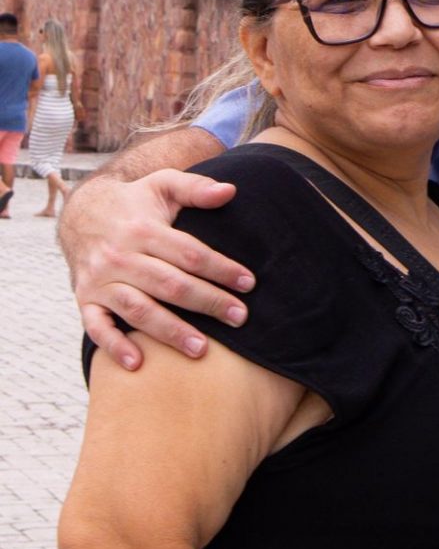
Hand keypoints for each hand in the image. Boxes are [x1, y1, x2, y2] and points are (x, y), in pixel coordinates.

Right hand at [60, 170, 254, 370]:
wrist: (80, 213)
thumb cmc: (135, 202)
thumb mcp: (163, 184)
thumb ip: (196, 188)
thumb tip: (230, 191)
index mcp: (143, 230)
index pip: (190, 254)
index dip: (221, 269)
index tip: (249, 284)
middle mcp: (120, 257)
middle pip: (170, 285)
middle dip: (207, 303)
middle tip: (239, 318)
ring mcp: (101, 280)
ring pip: (138, 309)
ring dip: (170, 331)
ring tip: (201, 349)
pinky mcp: (85, 299)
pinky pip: (96, 326)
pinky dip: (114, 346)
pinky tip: (138, 363)